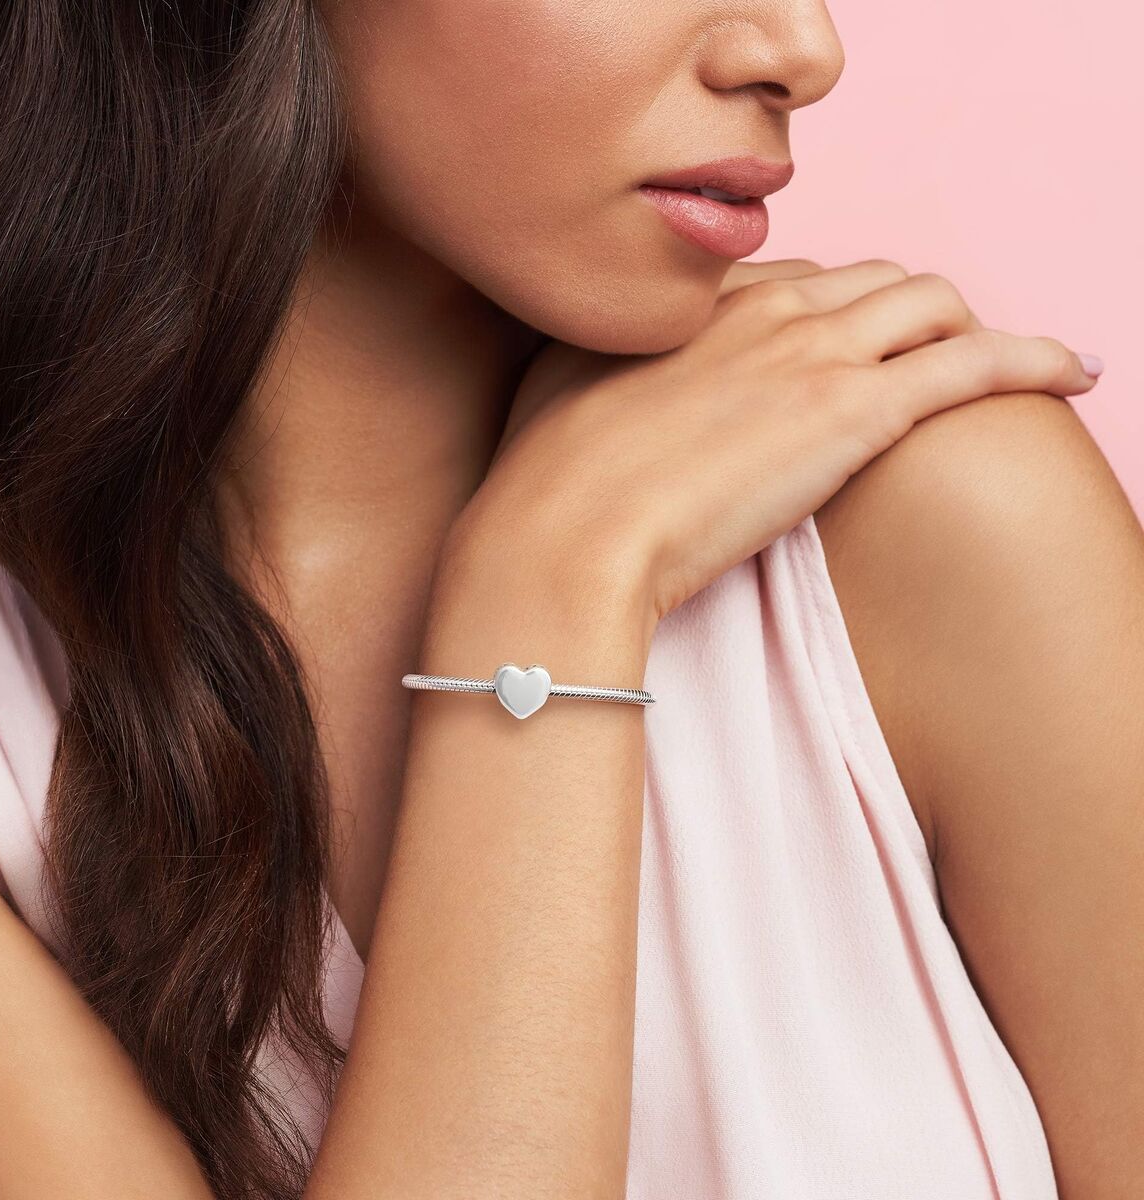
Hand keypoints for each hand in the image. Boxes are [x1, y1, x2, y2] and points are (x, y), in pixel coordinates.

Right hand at [460, 258, 1099, 625]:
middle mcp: (757, 309)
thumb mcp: (555, 402)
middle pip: (866, 279)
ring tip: (987, 368)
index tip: (838, 358)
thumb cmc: (542, 490)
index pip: (790, 284)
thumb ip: (596, 372)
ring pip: (925, 301)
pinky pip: (976, 361)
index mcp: (689, 309)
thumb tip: (600, 386)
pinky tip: (1067, 370)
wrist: (561, 536)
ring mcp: (810, 351)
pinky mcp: (857, 409)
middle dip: (898, 313)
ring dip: (959, 327)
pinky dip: (1031, 357)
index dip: (825, 316)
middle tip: (914, 365)